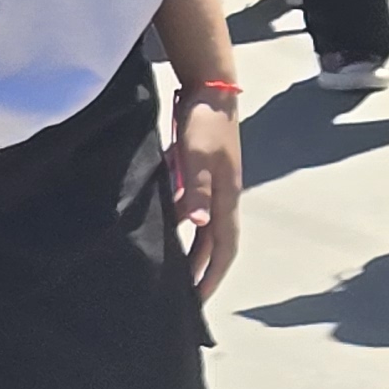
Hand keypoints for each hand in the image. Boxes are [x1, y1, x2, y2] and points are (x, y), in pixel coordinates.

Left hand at [172, 96, 241, 298]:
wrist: (210, 86)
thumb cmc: (204, 121)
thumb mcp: (198, 155)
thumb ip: (197, 189)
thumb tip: (199, 224)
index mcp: (226, 197)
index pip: (224, 248)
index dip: (213, 276)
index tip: (197, 302)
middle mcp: (222, 196)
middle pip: (215, 243)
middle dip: (202, 271)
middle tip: (184, 298)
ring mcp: (213, 184)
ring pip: (203, 227)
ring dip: (191, 251)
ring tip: (171, 271)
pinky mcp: (201, 172)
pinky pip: (192, 208)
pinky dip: (181, 225)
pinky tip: (162, 228)